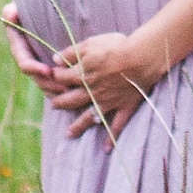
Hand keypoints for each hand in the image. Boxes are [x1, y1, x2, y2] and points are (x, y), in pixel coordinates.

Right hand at [0, 1, 68, 99]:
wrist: (49, 4)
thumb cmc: (34, 2)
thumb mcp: (21, 4)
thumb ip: (13, 9)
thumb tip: (11, 14)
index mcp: (19, 45)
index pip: (24, 62)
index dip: (35, 69)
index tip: (49, 71)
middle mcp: (27, 56)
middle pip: (36, 77)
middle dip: (49, 84)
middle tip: (65, 88)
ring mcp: (39, 62)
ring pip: (45, 83)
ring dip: (56, 89)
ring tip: (71, 91)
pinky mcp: (51, 64)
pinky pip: (54, 82)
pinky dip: (61, 87)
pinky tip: (74, 90)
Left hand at [51, 27, 164, 141]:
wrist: (140, 59)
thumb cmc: (116, 47)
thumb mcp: (90, 44)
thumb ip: (71, 52)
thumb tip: (55, 59)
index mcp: (82, 75)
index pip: (63, 78)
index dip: (56, 75)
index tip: (52, 74)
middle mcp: (91, 92)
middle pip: (71, 100)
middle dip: (60, 103)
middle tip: (53, 105)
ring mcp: (108, 102)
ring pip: (89, 116)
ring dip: (78, 126)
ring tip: (69, 134)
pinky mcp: (124, 107)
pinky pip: (117, 125)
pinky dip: (111, 138)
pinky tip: (107, 149)